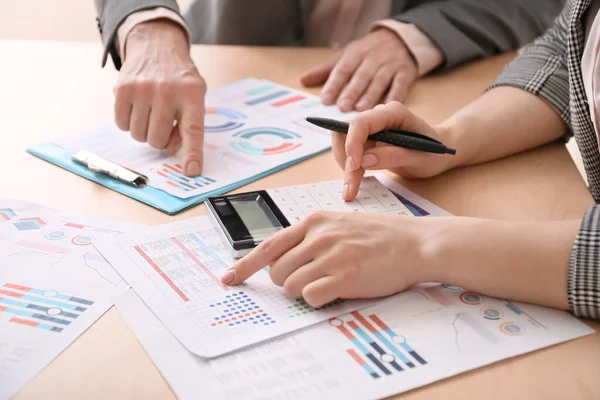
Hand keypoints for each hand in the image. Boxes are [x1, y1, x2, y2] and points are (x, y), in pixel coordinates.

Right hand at [114, 20, 205, 175]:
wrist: (156, 46)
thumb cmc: (179, 79)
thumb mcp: (194, 96)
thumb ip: (188, 124)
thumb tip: (170, 150)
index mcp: (192, 95)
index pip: (193, 130)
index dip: (192, 153)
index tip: (191, 171)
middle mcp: (167, 91)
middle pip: (157, 140)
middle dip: (160, 138)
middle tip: (163, 122)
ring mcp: (143, 89)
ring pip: (138, 135)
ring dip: (143, 130)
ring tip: (150, 112)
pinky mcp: (122, 89)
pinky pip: (121, 125)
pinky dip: (128, 122)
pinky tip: (137, 107)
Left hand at [220, 212, 431, 306]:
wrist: (414, 243)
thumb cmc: (380, 236)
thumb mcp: (340, 224)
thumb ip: (310, 238)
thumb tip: (283, 259)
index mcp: (314, 221)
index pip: (267, 245)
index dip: (244, 265)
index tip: (229, 278)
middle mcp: (318, 236)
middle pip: (277, 271)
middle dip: (287, 281)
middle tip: (310, 279)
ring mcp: (330, 256)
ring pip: (291, 286)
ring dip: (304, 291)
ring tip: (327, 284)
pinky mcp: (344, 276)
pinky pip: (312, 297)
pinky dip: (319, 300)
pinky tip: (337, 290)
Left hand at [300, 29, 417, 111]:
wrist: (401, 40)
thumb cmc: (368, 52)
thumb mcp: (347, 55)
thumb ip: (326, 70)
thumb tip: (303, 80)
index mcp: (356, 53)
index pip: (343, 69)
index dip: (334, 84)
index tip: (326, 100)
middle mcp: (373, 58)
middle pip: (361, 76)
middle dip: (351, 92)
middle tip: (342, 108)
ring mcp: (390, 65)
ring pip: (379, 81)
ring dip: (370, 96)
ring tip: (361, 110)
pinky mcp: (406, 73)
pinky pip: (400, 85)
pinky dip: (395, 95)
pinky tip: (388, 107)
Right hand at [333, 102, 460, 200]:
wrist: (438, 155)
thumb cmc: (434, 153)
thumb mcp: (419, 157)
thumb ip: (394, 156)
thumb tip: (364, 160)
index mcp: (393, 113)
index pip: (361, 122)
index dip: (353, 144)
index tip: (354, 167)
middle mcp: (377, 117)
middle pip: (346, 132)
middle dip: (345, 158)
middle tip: (350, 185)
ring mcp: (371, 129)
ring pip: (344, 144)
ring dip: (345, 167)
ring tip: (351, 189)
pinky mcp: (367, 142)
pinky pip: (350, 154)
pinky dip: (349, 170)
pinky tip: (354, 185)